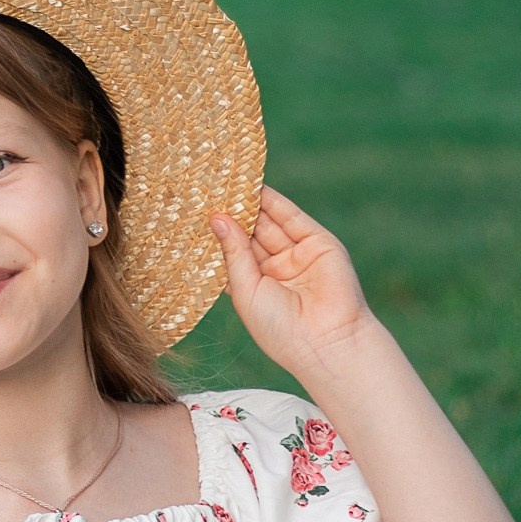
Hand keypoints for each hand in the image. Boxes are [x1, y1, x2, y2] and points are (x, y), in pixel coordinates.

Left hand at [211, 188, 376, 378]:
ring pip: (268, 222)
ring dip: (249, 202)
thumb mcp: (246, 290)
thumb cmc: (280, 329)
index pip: (232, 253)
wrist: (326, 342)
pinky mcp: (318, 243)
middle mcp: (275, 270)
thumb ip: (234, 252)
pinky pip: (291, 217)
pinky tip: (253, 185)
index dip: (216, 234)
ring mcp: (297, 255)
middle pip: (249, 234)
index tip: (193, 211)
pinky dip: (273, 200)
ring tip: (225, 179)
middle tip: (206, 188)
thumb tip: (217, 218)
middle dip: (231, 213)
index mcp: (255, 287)